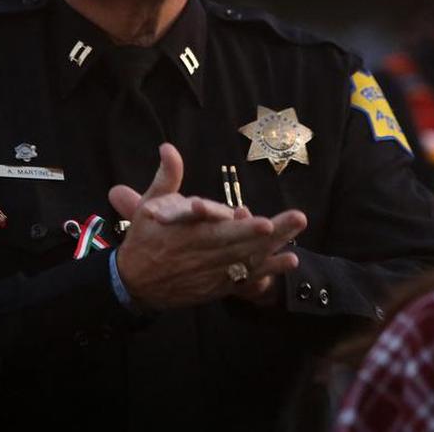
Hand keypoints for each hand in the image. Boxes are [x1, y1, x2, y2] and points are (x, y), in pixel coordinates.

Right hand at [108, 144, 305, 310]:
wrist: (133, 285)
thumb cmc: (143, 240)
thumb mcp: (148, 206)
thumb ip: (166, 178)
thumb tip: (168, 148)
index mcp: (186, 234)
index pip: (218, 230)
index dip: (242, 228)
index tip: (264, 222)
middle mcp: (202, 255)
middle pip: (241, 244)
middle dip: (271, 234)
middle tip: (297, 220)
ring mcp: (211, 272)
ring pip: (247, 261)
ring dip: (275, 251)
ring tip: (300, 240)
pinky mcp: (217, 285)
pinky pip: (246, 279)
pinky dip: (268, 271)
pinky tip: (289, 261)